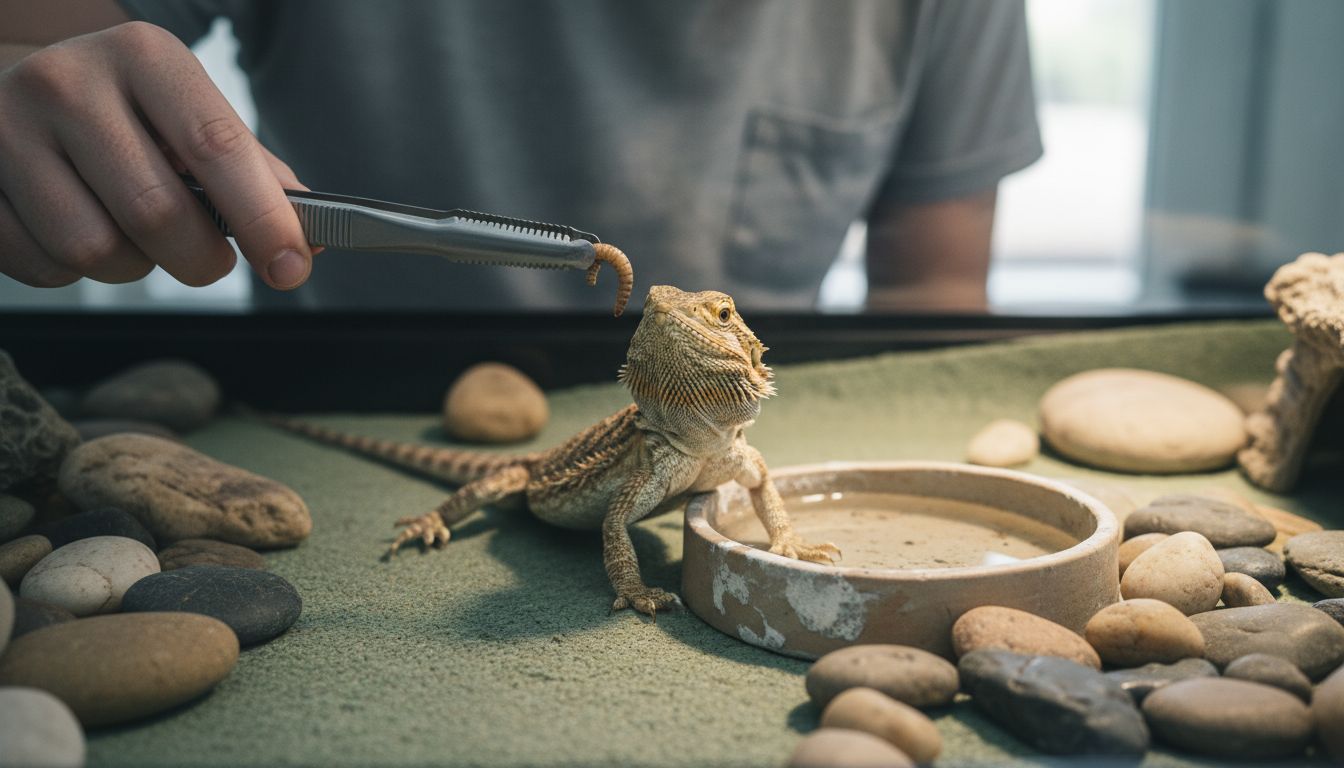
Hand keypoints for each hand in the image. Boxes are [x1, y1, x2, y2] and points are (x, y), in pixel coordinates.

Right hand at [0, 22, 312, 289]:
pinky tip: (74, 227)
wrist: (14, 92)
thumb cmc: (124, 116)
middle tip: (207, 259)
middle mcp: (69, 81)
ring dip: (131, 265)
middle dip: (199, 258)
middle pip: (157, 212)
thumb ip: (255, 176)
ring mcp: (7, 128)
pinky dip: (72, 271)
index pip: (217, 146)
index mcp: (143, 57)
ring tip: (129, 232)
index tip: (291, 266)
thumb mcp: (189, 117)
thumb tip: (307, 239)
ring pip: (95, 250)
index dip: (263, 218)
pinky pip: (43, 266)